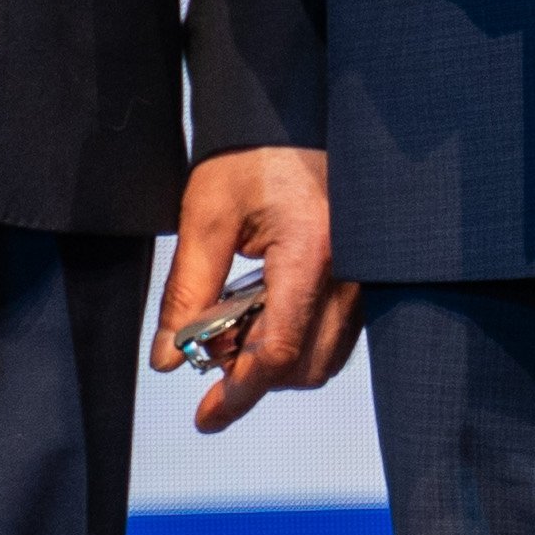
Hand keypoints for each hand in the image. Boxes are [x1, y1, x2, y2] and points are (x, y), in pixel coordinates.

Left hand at [159, 145, 361, 433]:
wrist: (291, 118)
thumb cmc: (252, 156)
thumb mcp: (204, 219)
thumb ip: (186, 294)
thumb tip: (169, 359)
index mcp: (311, 253)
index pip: (278, 351)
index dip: (238, 392)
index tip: (206, 416)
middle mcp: (351, 271)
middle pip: (304, 366)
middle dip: (253, 375)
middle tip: (208, 348)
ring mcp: (364, 276)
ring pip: (323, 358)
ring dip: (273, 360)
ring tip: (233, 322)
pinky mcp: (364, 276)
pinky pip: (335, 334)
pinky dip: (294, 340)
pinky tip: (261, 311)